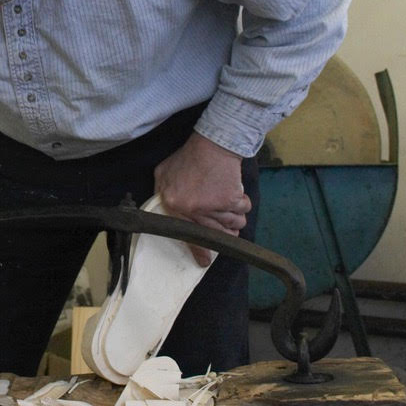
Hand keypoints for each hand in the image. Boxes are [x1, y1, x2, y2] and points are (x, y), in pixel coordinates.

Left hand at [153, 133, 250, 266]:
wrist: (213, 143)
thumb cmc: (188, 157)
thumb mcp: (164, 173)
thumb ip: (162, 192)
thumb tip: (167, 209)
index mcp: (175, 205)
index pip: (186, 235)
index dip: (198, 252)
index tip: (205, 261)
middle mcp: (193, 210)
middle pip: (218, 235)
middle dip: (227, 233)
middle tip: (227, 227)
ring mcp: (213, 206)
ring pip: (234, 224)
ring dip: (236, 218)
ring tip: (230, 206)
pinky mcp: (231, 200)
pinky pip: (243, 210)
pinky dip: (243, 204)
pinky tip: (235, 193)